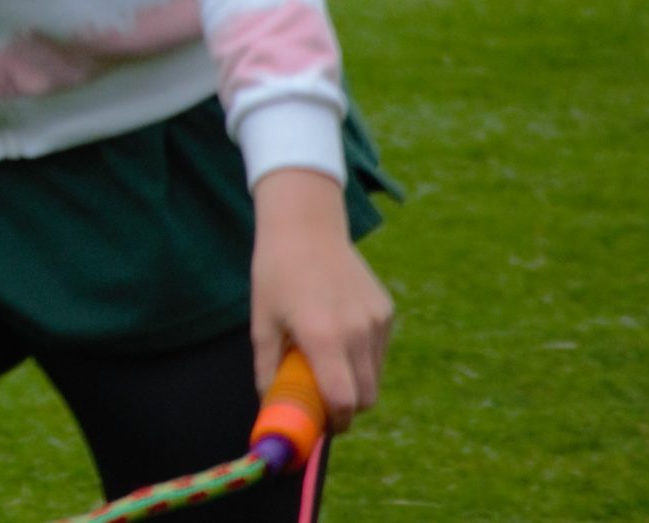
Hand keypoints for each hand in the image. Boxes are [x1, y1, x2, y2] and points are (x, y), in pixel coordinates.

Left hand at [250, 168, 394, 432]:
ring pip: (375, 376)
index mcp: (323, 336)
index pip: (344, 400)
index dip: (335, 421)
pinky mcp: (386, 310)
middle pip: (366, 397)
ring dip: (355, 382)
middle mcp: (357, 331)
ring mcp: (376, 321)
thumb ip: (268, 368)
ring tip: (326, 361)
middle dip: (346, 408)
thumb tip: (269, 404)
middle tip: (322, 400)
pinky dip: (363, 357)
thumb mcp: (262, 321)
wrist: (305, 225)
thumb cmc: (275, 272)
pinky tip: (338, 334)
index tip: (321, 423)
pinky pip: (379, 351)